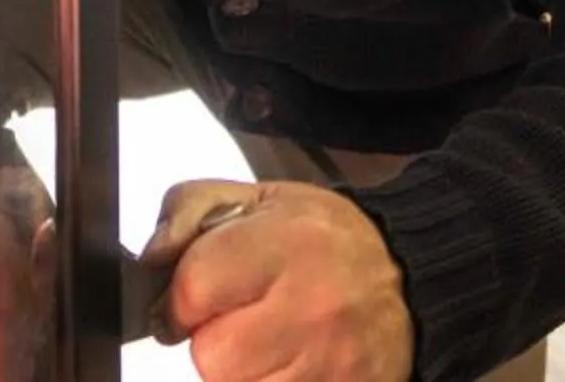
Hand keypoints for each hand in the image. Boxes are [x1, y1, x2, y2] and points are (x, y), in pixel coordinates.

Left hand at [147, 179, 411, 381]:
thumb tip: (153, 255)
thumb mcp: (264, 200)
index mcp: (290, 243)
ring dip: (241, 371)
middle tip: (241, 319)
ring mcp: (328, 363)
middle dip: (214, 340)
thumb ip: (193, 210)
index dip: (181, 298)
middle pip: (211, 356)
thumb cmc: (329, 242)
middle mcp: (313, 305)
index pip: (194, 288)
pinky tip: (287, 363)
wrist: (411, 282)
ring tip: (270, 341)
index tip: (195, 298)